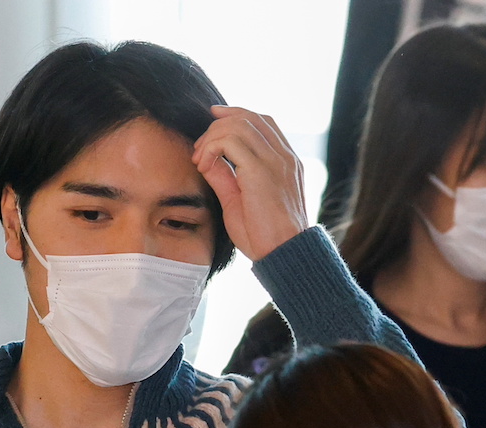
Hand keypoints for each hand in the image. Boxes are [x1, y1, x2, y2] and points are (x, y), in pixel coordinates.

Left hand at [192, 106, 307, 260]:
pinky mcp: (261, 171)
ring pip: (238, 124)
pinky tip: (203, 167)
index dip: (234, 115)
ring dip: (211, 137)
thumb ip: (226, 177)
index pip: (262, 122)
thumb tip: (208, 160)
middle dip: (217, 126)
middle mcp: (285, 156)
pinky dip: (211, 148)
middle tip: (200, 152)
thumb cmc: (265, 237)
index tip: (211, 125)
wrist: (284, 255)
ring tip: (200, 160)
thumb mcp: (240, 201)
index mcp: (286, 162)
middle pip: (248, 117)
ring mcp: (275, 161)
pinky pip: (229, 140)